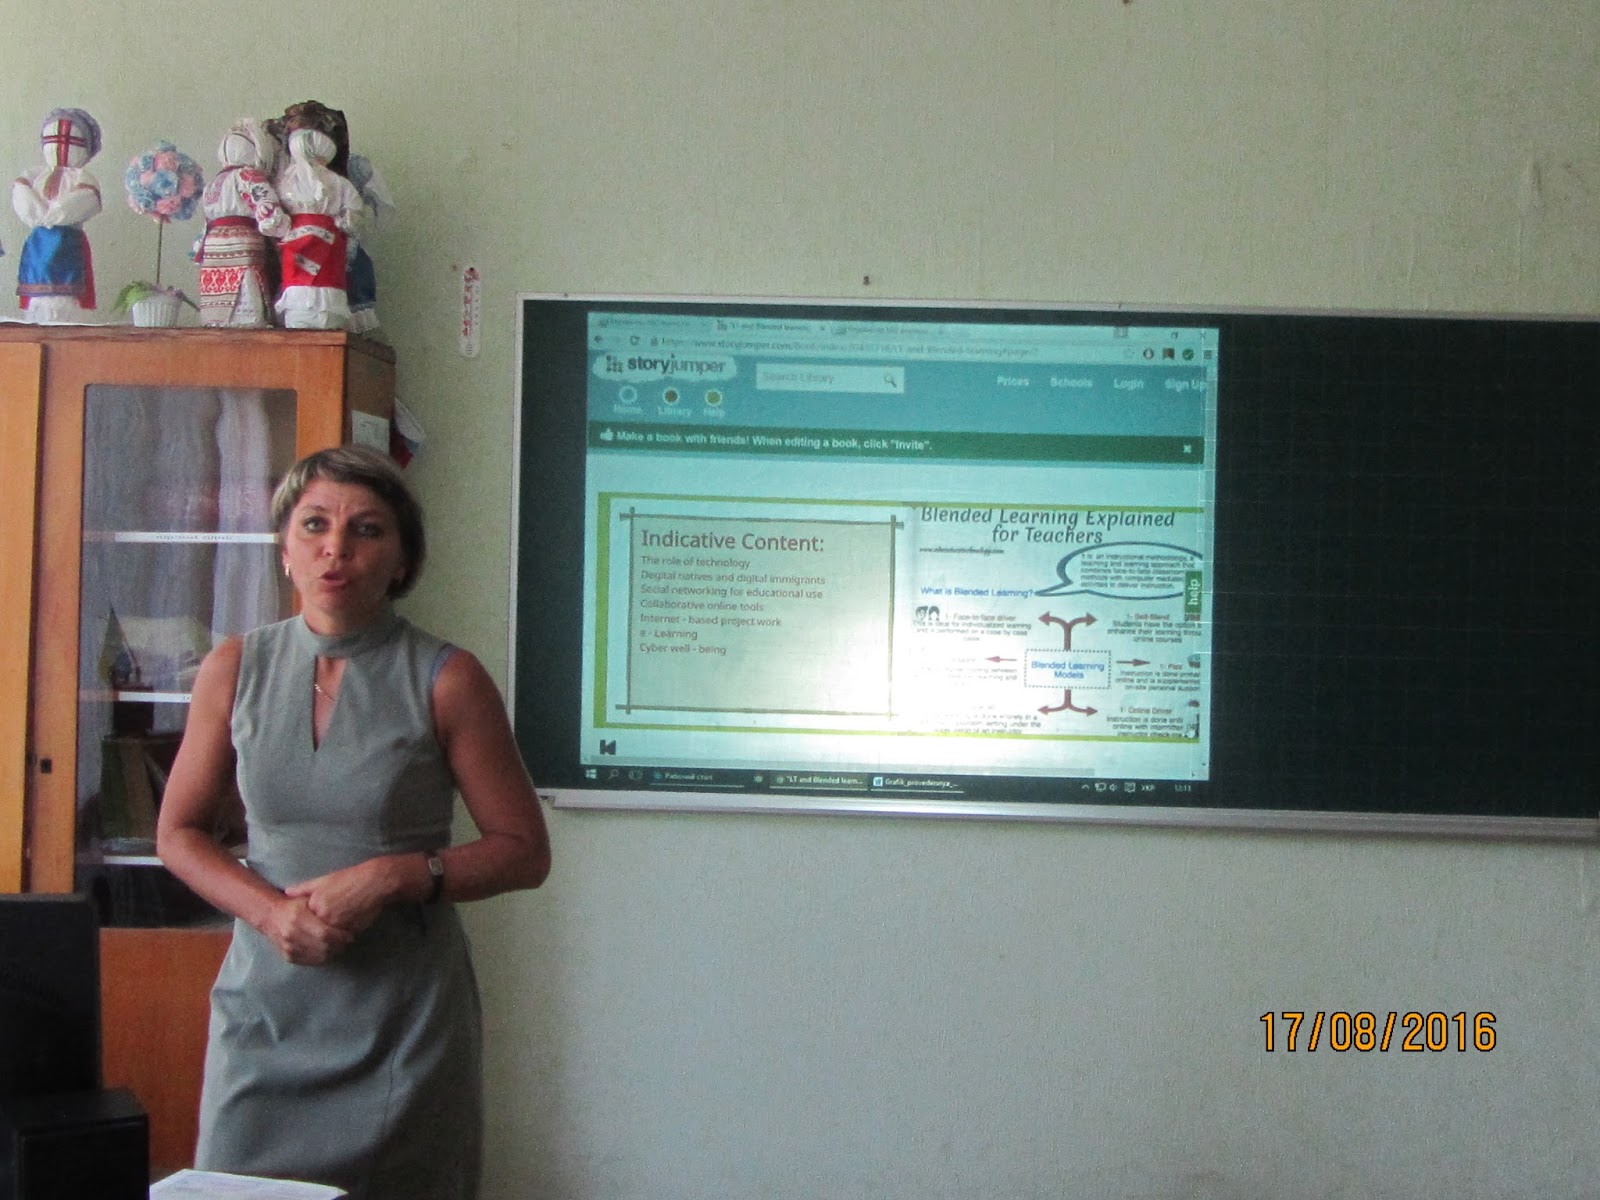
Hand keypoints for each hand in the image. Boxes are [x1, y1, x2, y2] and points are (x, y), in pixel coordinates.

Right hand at [259, 894, 354, 965]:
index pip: (325, 933)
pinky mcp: (288, 956)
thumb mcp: (306, 897)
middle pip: (323, 947)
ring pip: (318, 956)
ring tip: (342, 946)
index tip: (350, 934)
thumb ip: (322, 901)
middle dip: (340, 945)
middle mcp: (291, 933)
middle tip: (349, 941)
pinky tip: (330, 951)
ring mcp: (288, 947)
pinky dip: (323, 958)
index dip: (340, 936)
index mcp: (297, 917)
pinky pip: (310, 962)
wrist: (270, 916)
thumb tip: (345, 905)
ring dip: (334, 953)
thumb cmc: (293, 904)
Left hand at [285, 855, 415, 937]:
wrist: (375, 881)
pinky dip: (342, 940)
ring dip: (331, 939)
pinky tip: (347, 933)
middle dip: (319, 934)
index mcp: (314, 902)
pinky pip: (340, 941)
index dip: (307, 924)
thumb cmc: (351, 878)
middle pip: (314, 931)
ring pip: (327, 938)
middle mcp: (322, 914)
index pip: (303, 921)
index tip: (315, 922)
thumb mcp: (326, 879)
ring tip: (338, 935)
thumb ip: (305, 888)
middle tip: (329, 931)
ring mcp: (335, 923)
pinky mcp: (349, 929)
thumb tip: (287, 892)